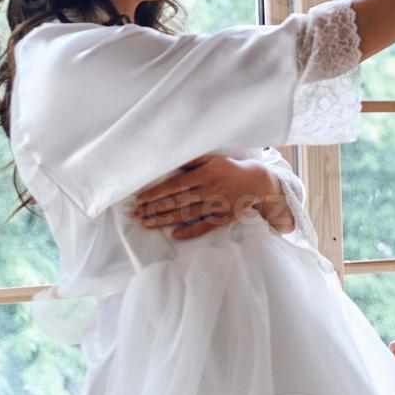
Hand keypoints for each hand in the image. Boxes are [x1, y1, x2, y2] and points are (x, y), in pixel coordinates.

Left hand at [132, 155, 273, 239]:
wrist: (257, 182)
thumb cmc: (230, 168)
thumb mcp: (213, 159)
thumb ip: (192, 160)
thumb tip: (170, 160)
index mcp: (206, 174)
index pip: (175, 184)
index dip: (156, 192)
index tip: (140, 199)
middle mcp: (211, 189)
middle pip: (178, 201)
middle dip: (155, 208)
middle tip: (137, 214)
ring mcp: (217, 205)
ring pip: (187, 214)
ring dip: (165, 220)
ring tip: (147, 223)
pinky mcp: (224, 217)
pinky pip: (205, 226)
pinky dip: (190, 231)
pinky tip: (175, 235)